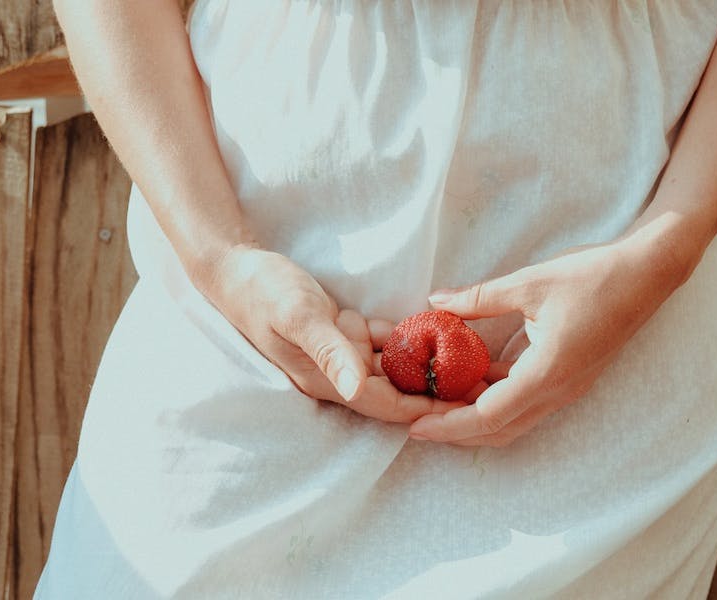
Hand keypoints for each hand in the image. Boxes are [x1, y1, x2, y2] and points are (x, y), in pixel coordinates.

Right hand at [200, 244, 461, 422]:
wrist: (235, 267)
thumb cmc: (263, 291)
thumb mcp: (297, 316)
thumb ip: (329, 351)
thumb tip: (356, 389)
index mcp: (326, 377)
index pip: (385, 402)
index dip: (424, 407)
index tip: (464, 408)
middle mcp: (338, 371)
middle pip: (396, 390)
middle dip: (435, 390)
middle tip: (480, 384)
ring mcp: (341, 352)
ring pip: (395, 365)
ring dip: (429, 363)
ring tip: (471, 360)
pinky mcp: (343, 330)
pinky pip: (385, 339)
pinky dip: (410, 335)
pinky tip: (440, 328)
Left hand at [407, 229, 694, 445]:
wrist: (647, 274)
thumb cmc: (593, 276)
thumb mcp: (528, 283)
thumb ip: (478, 298)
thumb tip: (435, 302)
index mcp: (547, 373)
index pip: (488, 416)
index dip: (448, 426)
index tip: (415, 427)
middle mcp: (558, 391)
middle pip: (498, 430)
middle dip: (455, 431)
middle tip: (416, 420)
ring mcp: (566, 388)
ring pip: (512, 420)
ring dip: (474, 417)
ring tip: (435, 402)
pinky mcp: (568, 379)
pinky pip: (525, 402)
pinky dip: (494, 399)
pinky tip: (468, 380)